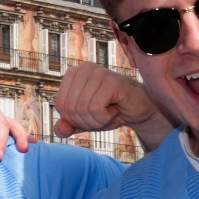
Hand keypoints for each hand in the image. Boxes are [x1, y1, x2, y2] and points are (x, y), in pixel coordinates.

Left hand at [54, 64, 177, 151]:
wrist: (138, 110)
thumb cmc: (110, 111)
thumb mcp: (85, 121)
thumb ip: (68, 126)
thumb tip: (59, 130)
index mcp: (73, 74)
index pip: (60, 105)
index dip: (75, 119)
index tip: (91, 115)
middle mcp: (83, 68)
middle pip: (70, 108)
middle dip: (86, 121)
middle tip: (102, 115)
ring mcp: (98, 72)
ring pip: (82, 109)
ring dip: (97, 120)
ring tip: (109, 111)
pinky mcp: (111, 81)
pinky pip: (96, 108)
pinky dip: (105, 117)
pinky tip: (116, 109)